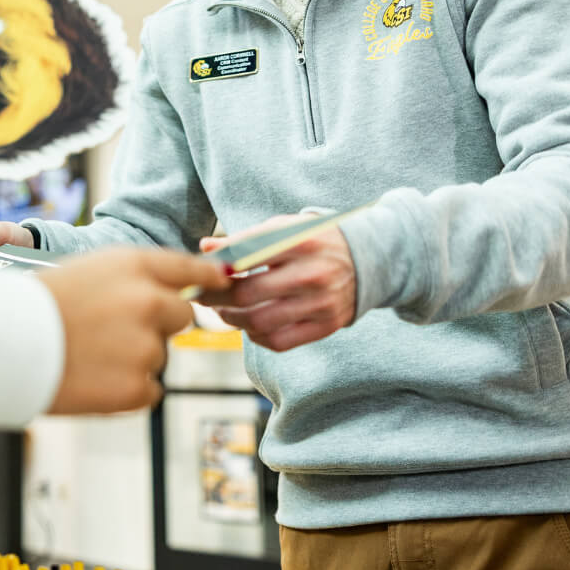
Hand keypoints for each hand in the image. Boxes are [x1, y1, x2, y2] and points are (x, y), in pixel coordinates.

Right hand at [39, 248, 231, 413]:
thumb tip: (162, 300)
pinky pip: (148, 390)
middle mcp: (149, 302)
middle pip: (180, 317)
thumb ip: (129, 281)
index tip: (223, 280)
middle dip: (158, 325)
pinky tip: (91, 379)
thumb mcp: (84, 271)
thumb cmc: (33, 303)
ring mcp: (146, 346)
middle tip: (114, 333)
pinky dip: (125, 390)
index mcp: (133, 265)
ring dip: (132, 359)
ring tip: (86, 355)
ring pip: (158, 356)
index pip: (187, 269)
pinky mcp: (137, 387)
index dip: (207, 277)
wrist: (1, 342)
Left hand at [200, 215, 356, 351]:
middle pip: (246, 294)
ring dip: (231, 319)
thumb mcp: (285, 227)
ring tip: (222, 310)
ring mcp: (320, 303)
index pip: (245, 258)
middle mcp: (311, 274)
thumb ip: (246, 238)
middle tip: (201, 296)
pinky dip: (256, 337)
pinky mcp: (326, 326)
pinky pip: (279, 342)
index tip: (200, 273)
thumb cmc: (315, 240)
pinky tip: (249, 325)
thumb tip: (206, 247)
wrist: (368, 258)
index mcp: (299, 242)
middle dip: (214, 298)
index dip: (215, 269)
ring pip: (258, 322)